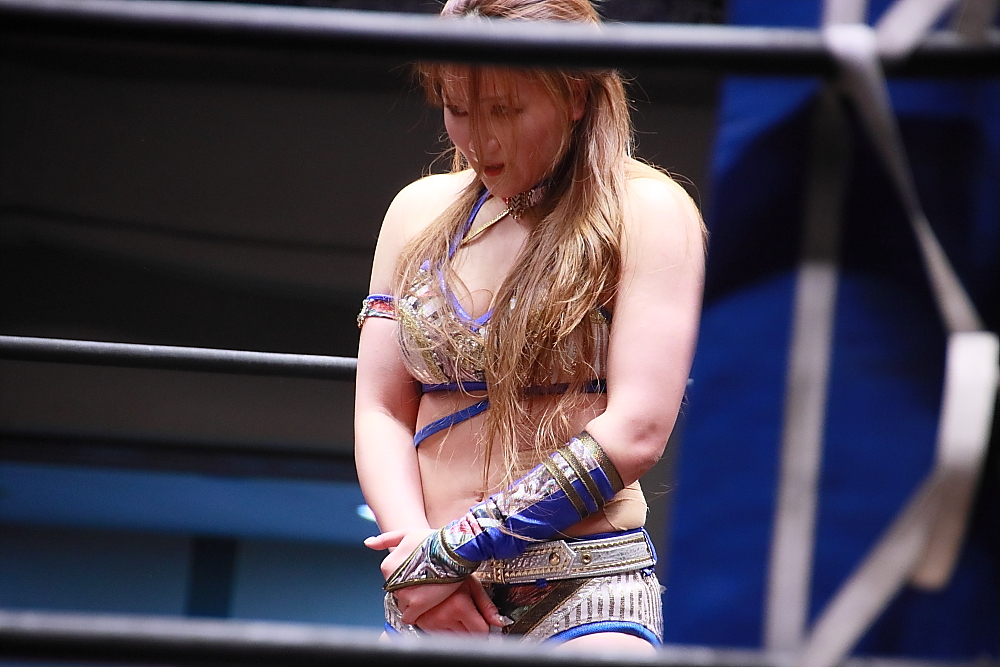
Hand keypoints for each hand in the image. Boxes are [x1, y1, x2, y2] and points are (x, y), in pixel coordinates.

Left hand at [364, 528, 503, 629]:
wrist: (455, 549)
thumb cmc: (433, 539)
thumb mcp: (406, 533)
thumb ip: (385, 539)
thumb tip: (368, 543)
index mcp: (387, 567)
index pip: (391, 580)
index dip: (405, 577)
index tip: (417, 574)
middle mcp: (392, 582)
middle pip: (397, 593)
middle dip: (409, 589)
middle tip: (425, 582)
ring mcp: (404, 594)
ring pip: (403, 605)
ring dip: (414, 601)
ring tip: (429, 591)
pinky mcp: (418, 605)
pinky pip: (409, 618)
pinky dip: (416, 614)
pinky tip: (427, 605)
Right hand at [412, 577, 504, 633]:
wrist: (425, 566)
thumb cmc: (449, 570)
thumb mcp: (472, 583)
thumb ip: (487, 606)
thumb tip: (499, 622)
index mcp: (458, 606)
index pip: (481, 631)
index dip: (489, 629)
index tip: (490, 626)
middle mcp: (444, 617)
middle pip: (469, 637)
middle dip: (475, 629)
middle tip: (474, 616)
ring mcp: (432, 623)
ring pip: (456, 637)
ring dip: (462, 630)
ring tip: (459, 613)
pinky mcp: (424, 625)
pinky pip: (443, 634)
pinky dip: (448, 629)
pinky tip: (448, 615)